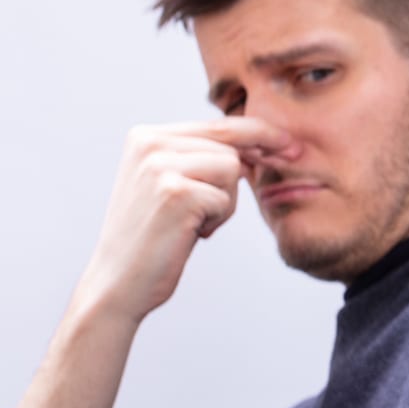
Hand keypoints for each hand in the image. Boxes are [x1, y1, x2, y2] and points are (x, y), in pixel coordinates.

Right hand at [72, 117, 288, 322]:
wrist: (119, 283)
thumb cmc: (154, 239)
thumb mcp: (172, 186)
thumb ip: (201, 159)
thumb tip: (259, 145)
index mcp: (146, 136)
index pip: (218, 124)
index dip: (259, 134)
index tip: (289, 143)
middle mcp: (150, 142)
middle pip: (230, 145)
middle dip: (236, 182)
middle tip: (213, 215)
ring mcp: (160, 165)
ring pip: (231, 168)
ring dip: (224, 203)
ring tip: (192, 224)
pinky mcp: (175, 192)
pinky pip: (226, 197)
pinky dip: (217, 220)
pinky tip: (190, 234)